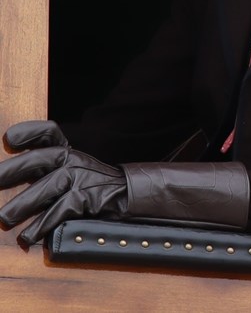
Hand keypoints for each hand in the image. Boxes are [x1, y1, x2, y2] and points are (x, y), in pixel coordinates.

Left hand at [0, 120, 126, 244]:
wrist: (123, 194)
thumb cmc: (87, 183)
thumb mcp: (68, 167)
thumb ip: (43, 167)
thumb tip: (3, 176)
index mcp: (66, 150)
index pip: (49, 132)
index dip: (29, 132)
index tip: (9, 139)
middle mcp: (72, 159)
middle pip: (40, 157)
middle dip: (13, 170)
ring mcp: (80, 177)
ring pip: (49, 186)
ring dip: (23, 204)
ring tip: (4, 218)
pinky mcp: (87, 198)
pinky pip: (61, 210)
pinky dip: (42, 224)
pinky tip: (28, 235)